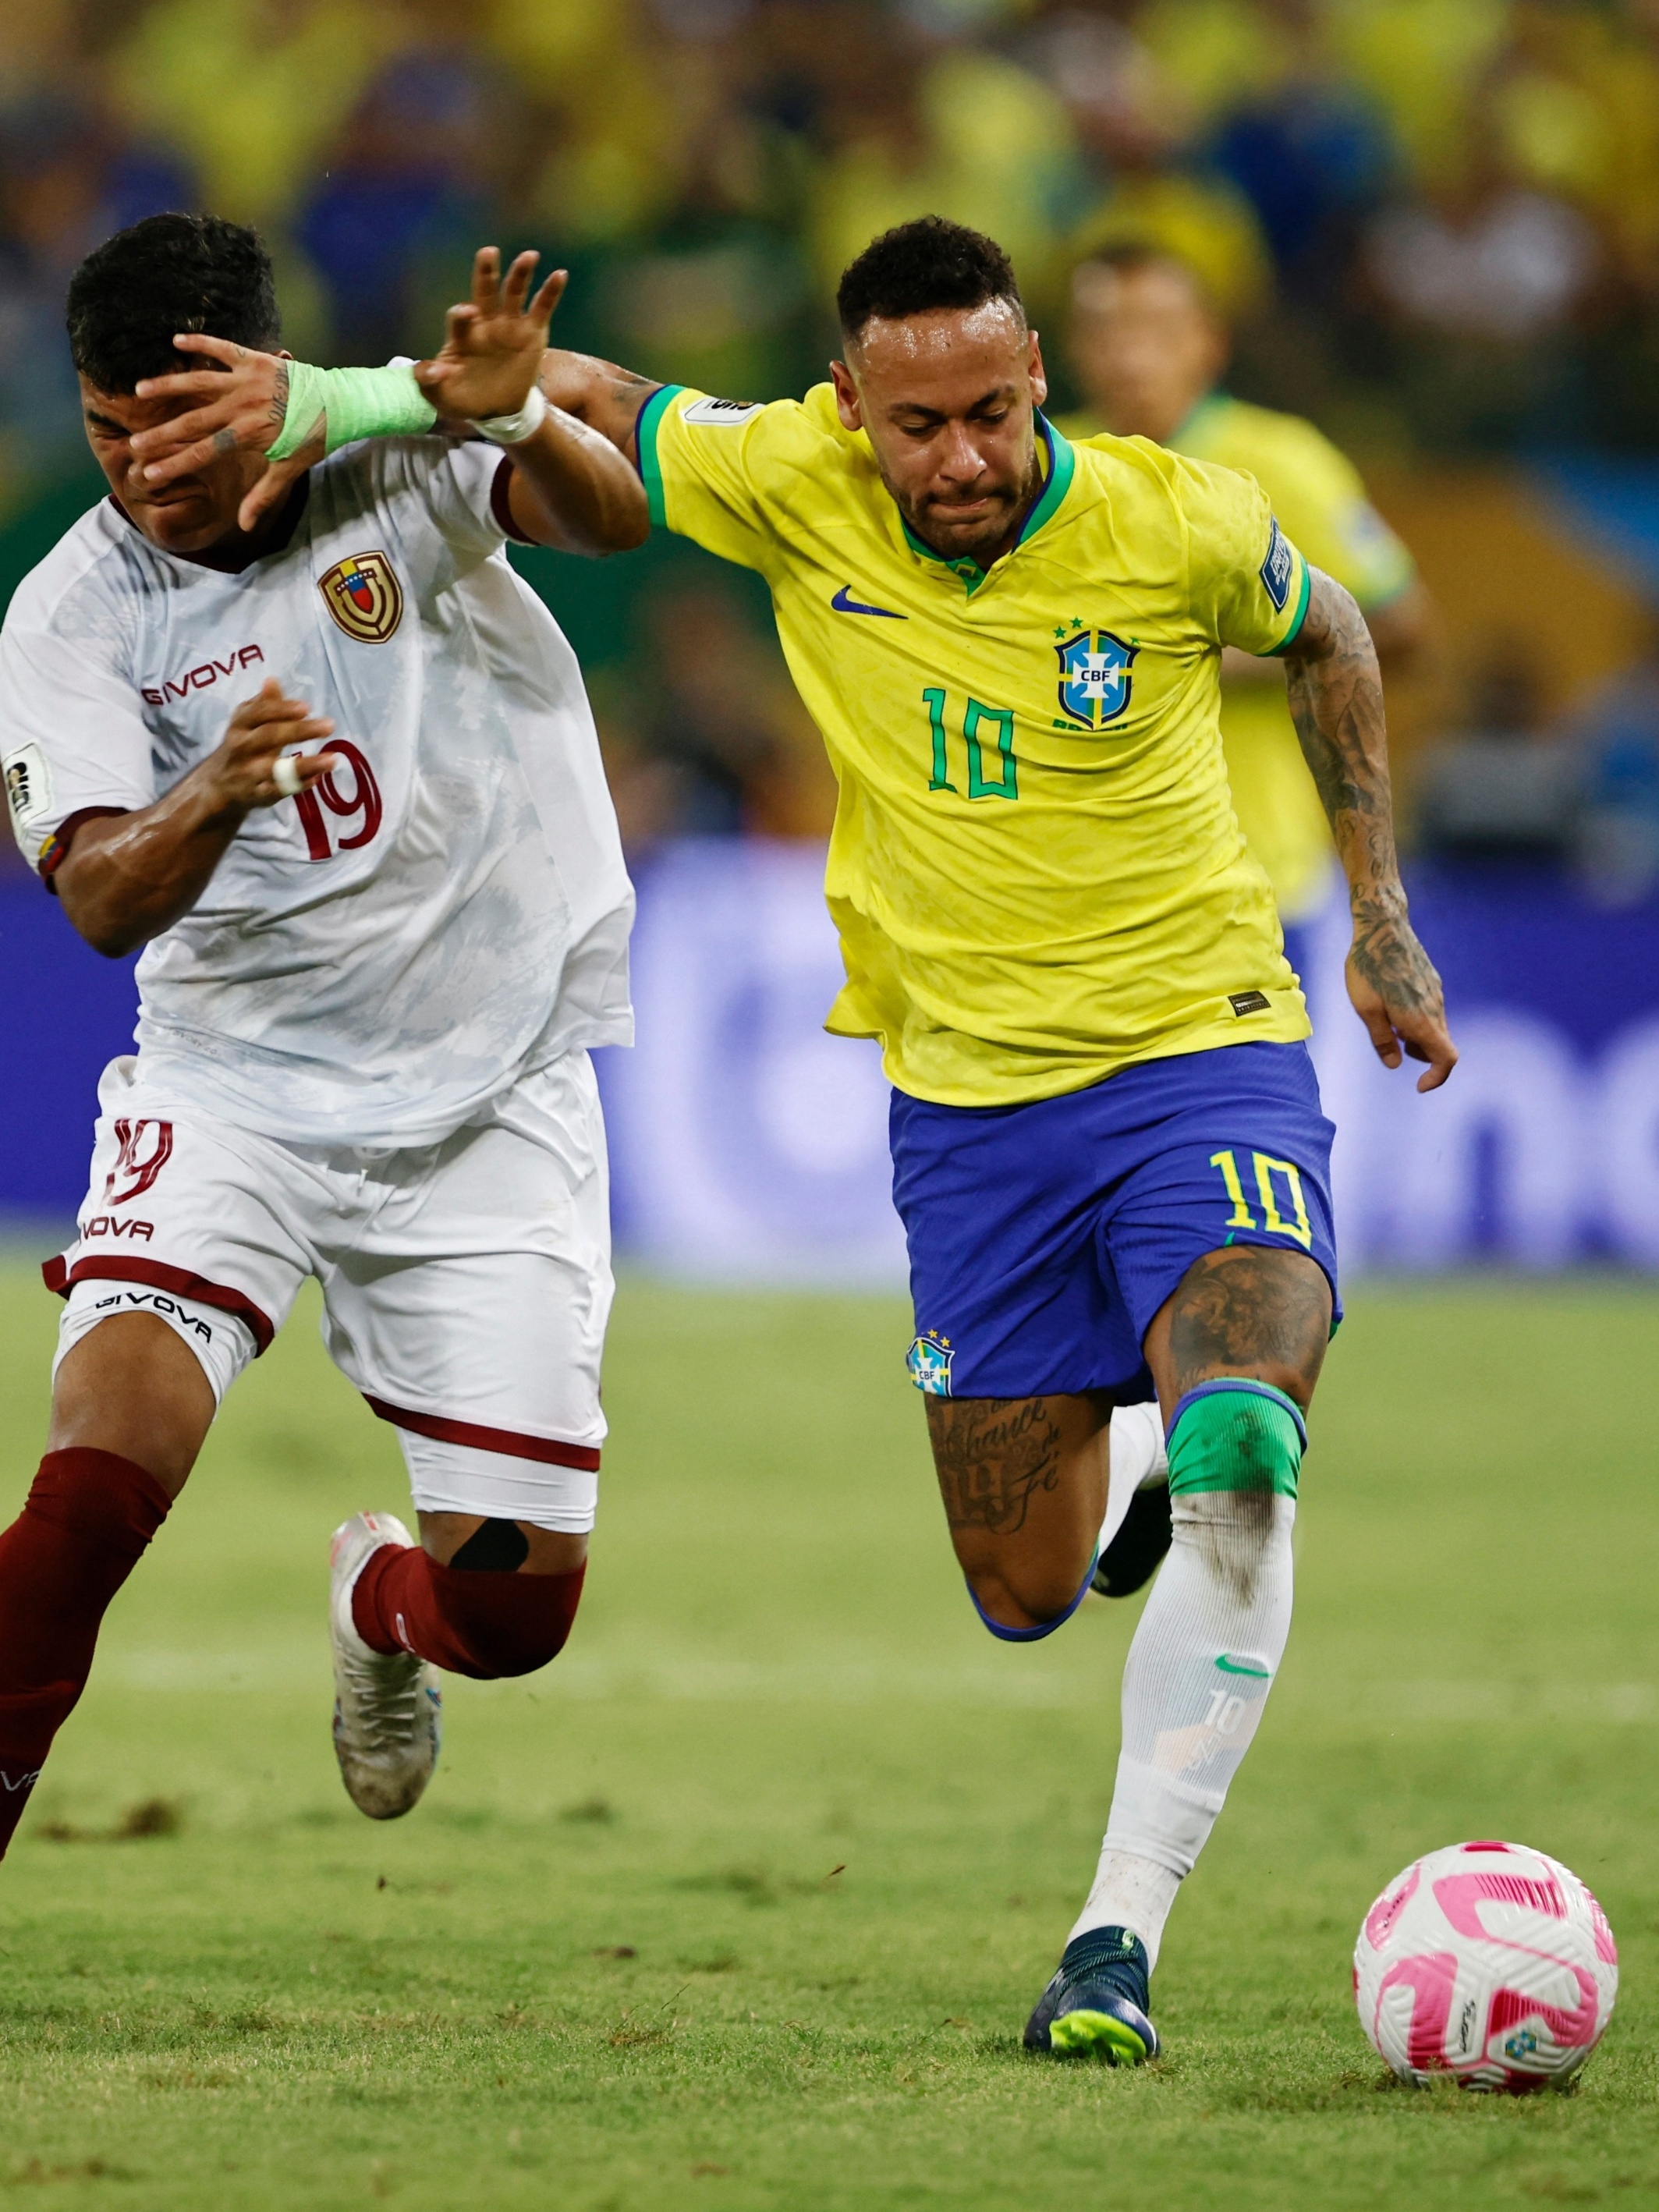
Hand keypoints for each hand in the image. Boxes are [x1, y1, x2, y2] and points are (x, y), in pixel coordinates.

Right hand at [129, 340, 322, 533]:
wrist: (341, 403)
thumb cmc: (314, 439)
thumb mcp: (290, 470)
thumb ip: (264, 495)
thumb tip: (244, 526)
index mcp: (249, 435)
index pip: (203, 454)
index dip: (175, 465)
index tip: (150, 473)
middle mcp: (243, 407)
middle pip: (193, 422)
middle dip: (161, 435)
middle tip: (134, 445)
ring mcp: (247, 380)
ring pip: (199, 382)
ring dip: (168, 386)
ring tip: (139, 389)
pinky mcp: (255, 358)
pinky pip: (222, 347)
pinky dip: (200, 343)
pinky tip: (175, 340)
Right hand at [206, 681, 339, 813]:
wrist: (218, 785)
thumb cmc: (241, 746)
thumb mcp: (246, 723)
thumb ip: (264, 705)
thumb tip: (273, 680)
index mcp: (240, 725)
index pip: (259, 713)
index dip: (282, 709)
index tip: (306, 707)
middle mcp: (242, 748)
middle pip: (269, 737)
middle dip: (299, 731)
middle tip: (329, 725)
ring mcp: (249, 773)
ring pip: (276, 769)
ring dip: (305, 765)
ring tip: (332, 760)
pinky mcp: (257, 795)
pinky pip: (279, 791)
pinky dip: (298, 785)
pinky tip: (318, 779)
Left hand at [414, 247, 565, 423]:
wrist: (497, 410)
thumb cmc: (466, 397)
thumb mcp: (442, 395)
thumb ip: (429, 382)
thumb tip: (426, 370)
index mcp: (463, 334)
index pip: (459, 316)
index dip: (461, 313)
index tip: (467, 313)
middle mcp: (486, 322)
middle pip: (484, 291)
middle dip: (486, 272)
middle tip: (488, 252)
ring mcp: (510, 325)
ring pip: (514, 292)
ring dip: (520, 273)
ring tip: (529, 256)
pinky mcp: (532, 332)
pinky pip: (542, 308)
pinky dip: (551, 291)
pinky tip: (560, 274)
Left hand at [1345, 892, 1457, 1091]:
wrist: (1382, 928)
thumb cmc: (1368, 969)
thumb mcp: (1366, 1009)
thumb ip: (1382, 1039)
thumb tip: (1395, 1064)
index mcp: (1422, 1020)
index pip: (1446, 1059)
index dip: (1438, 1077)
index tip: (1420, 1086)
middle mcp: (1435, 1008)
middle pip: (1440, 1045)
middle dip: (1421, 1057)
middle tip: (1394, 1049)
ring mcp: (1436, 992)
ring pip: (1435, 1027)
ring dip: (1418, 1037)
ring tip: (1390, 1027)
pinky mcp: (1431, 980)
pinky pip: (1430, 1010)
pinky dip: (1417, 1020)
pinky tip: (1393, 1007)